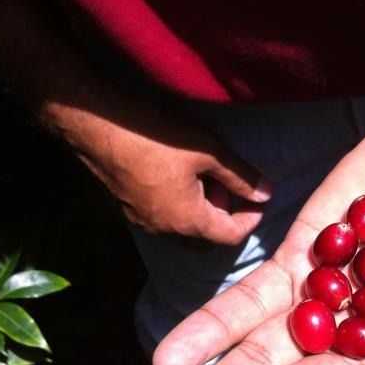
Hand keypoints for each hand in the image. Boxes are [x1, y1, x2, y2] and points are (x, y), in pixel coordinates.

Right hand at [48, 98, 271, 242]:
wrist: (96, 126)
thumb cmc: (156, 138)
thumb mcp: (208, 152)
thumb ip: (240, 175)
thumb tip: (268, 194)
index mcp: (189, 222)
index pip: (231, 235)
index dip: (252, 218)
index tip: (259, 196)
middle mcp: (165, 230)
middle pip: (207, 238)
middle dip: (225, 217)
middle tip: (230, 185)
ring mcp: (142, 221)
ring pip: (183, 228)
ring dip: (202, 209)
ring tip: (206, 175)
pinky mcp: (127, 208)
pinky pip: (163, 217)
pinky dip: (180, 205)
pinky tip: (180, 175)